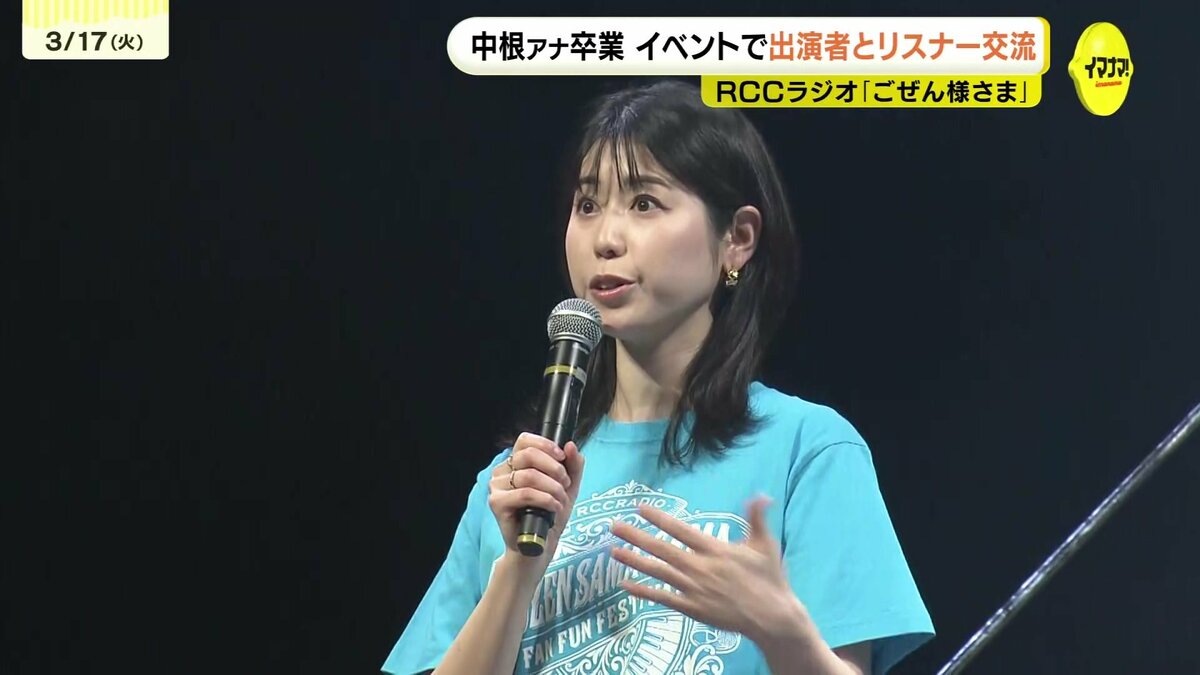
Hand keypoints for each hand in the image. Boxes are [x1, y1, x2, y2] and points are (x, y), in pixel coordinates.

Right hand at [487, 433, 584, 564]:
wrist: (539, 546)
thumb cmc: (549, 515)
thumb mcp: (567, 487)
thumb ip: (573, 466)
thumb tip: (571, 445)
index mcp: (515, 463)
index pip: (525, 440)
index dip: (546, 445)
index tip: (562, 457)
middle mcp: (502, 472)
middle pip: (529, 455)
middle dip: (555, 469)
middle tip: (565, 484)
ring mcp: (496, 487)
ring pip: (529, 475)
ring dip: (553, 488)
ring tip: (561, 501)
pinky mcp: (496, 503)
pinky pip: (525, 493)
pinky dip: (545, 499)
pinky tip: (553, 508)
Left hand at [609, 496, 808, 644]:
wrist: (772, 616)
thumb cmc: (769, 578)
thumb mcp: (765, 544)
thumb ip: (756, 518)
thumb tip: (759, 495)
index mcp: (714, 549)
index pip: (680, 530)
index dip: (659, 518)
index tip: (639, 508)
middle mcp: (699, 567)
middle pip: (661, 548)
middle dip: (636, 536)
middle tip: (613, 526)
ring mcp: (693, 589)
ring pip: (658, 572)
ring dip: (634, 560)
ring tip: (613, 550)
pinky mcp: (691, 608)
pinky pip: (662, 597)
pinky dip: (643, 591)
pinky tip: (625, 584)